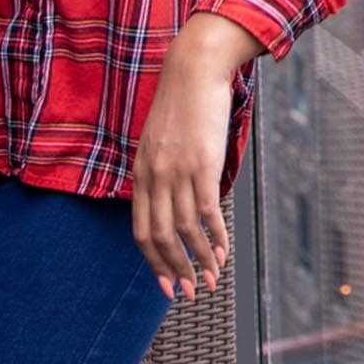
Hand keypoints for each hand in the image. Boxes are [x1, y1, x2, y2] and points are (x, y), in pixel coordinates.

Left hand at [132, 12, 263, 302]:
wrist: (193, 68)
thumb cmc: (180, 105)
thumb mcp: (158, 140)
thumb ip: (158, 172)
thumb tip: (169, 203)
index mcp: (140, 172)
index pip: (141, 230)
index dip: (153, 263)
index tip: (166, 286)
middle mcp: (154, 176)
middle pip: (160, 237)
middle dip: (175, 271)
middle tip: (189, 294)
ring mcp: (178, 170)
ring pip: (185, 230)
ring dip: (199, 261)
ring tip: (212, 281)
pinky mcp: (202, 164)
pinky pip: (207, 212)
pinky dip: (215, 238)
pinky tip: (223, 253)